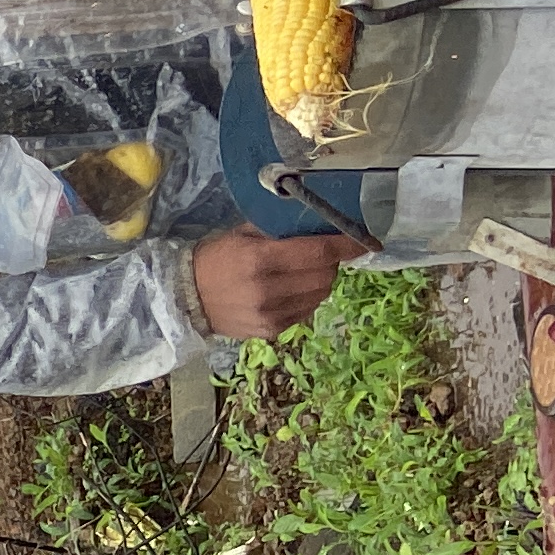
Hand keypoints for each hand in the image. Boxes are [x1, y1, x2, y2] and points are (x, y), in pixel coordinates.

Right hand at [193, 226, 366, 339]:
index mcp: (260, 259)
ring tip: (303, 273)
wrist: (186, 298)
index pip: (319, 251)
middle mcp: (269, 289)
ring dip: (321, 280)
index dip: (347, 246)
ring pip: (321, 294)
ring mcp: (271, 314)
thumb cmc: (216, 258)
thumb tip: (321, 224)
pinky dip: (308, 298)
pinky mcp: (272, 331)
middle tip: (318, 254)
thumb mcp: (244, 233)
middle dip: (330, 262)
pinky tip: (291, 291)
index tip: (368, 241)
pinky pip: (307, 311)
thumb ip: (281, 229)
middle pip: (325, 275)